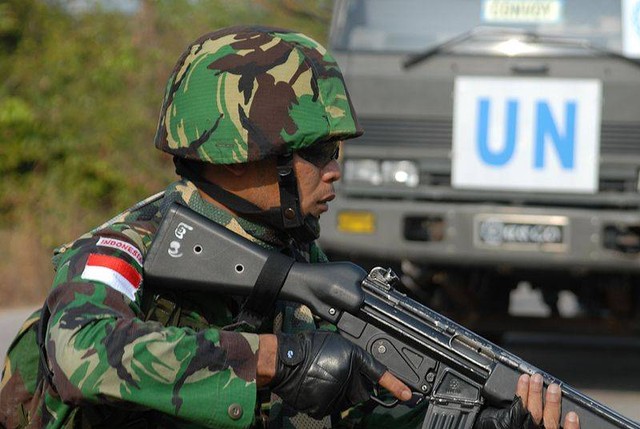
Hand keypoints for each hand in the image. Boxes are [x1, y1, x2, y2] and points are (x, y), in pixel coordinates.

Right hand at [265, 331, 410, 418]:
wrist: (284, 360)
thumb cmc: (307, 347)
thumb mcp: (337, 343)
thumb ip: (353, 358)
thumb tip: (359, 373)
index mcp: (352, 359)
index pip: (378, 373)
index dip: (394, 385)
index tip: (408, 395)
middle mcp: (347, 379)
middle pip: (360, 391)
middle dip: (353, 386)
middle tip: (333, 372)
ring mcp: (335, 396)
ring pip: (345, 400)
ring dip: (337, 392)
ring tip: (320, 376)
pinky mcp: (322, 408)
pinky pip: (330, 407)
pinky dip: (324, 400)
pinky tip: (314, 386)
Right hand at [474, 374, 579, 428]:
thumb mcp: (504, 426)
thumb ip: (508, 420)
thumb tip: (498, 416)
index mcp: (517, 428)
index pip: (520, 410)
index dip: (521, 394)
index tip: (522, 379)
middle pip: (535, 413)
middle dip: (535, 394)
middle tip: (536, 378)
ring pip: (550, 421)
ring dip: (552, 404)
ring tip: (553, 388)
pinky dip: (570, 428)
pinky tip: (572, 415)